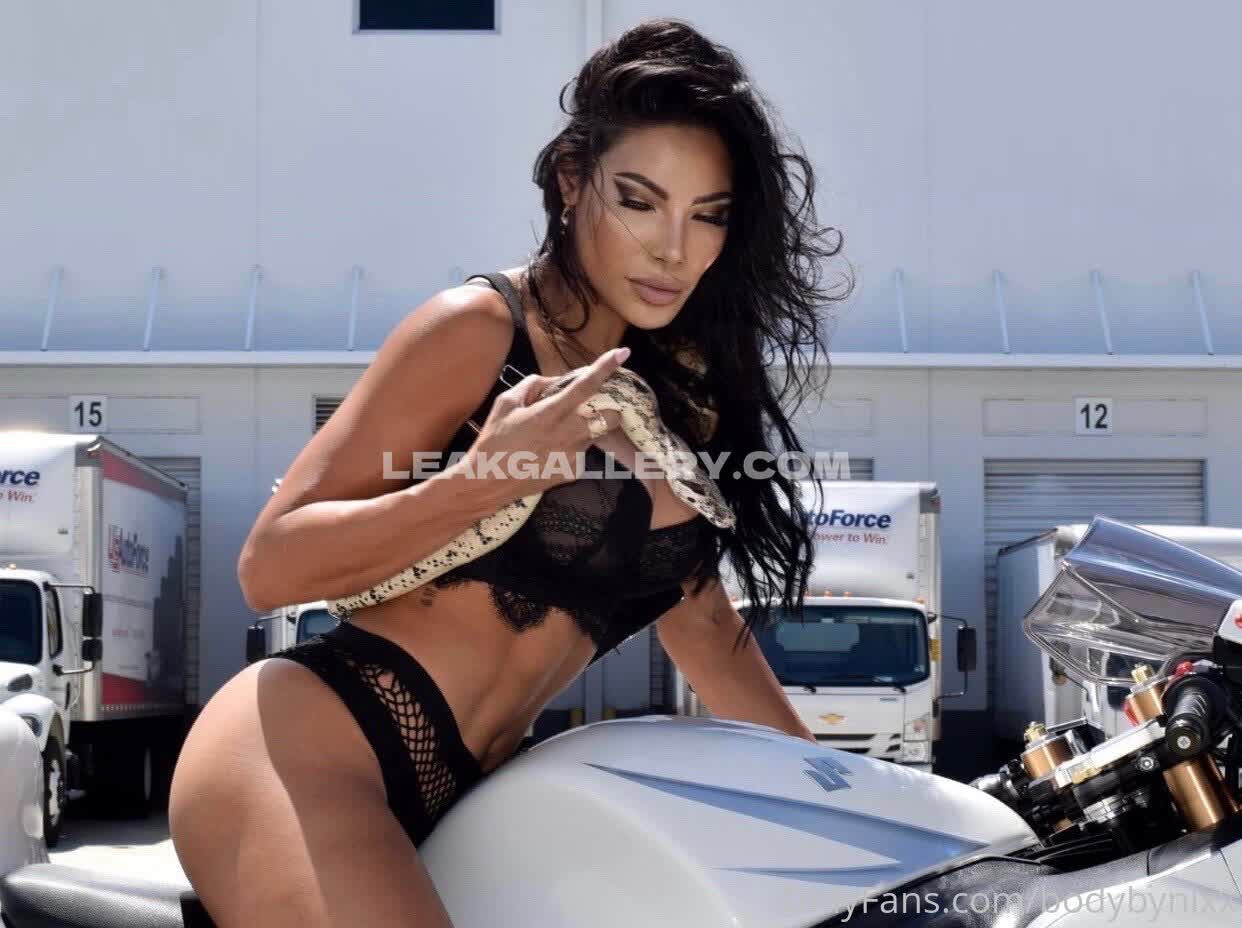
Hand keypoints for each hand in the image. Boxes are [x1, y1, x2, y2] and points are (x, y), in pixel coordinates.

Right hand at [463, 346, 628, 502]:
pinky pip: (583, 451)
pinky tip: (550, 451)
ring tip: (555, 432)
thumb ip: (534, 384)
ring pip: (595, 432)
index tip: (622, 353)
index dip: (605, 367)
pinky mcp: (574, 471)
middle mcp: (568, 434)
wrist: (488, 484)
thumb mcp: (506, 403)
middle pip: (610, 415)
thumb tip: (556, 380)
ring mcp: (574, 456)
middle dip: (609, 405)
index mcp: (550, 414)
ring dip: (586, 425)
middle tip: (592, 403)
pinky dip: (573, 445)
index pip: (585, 386)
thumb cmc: (494, 441)